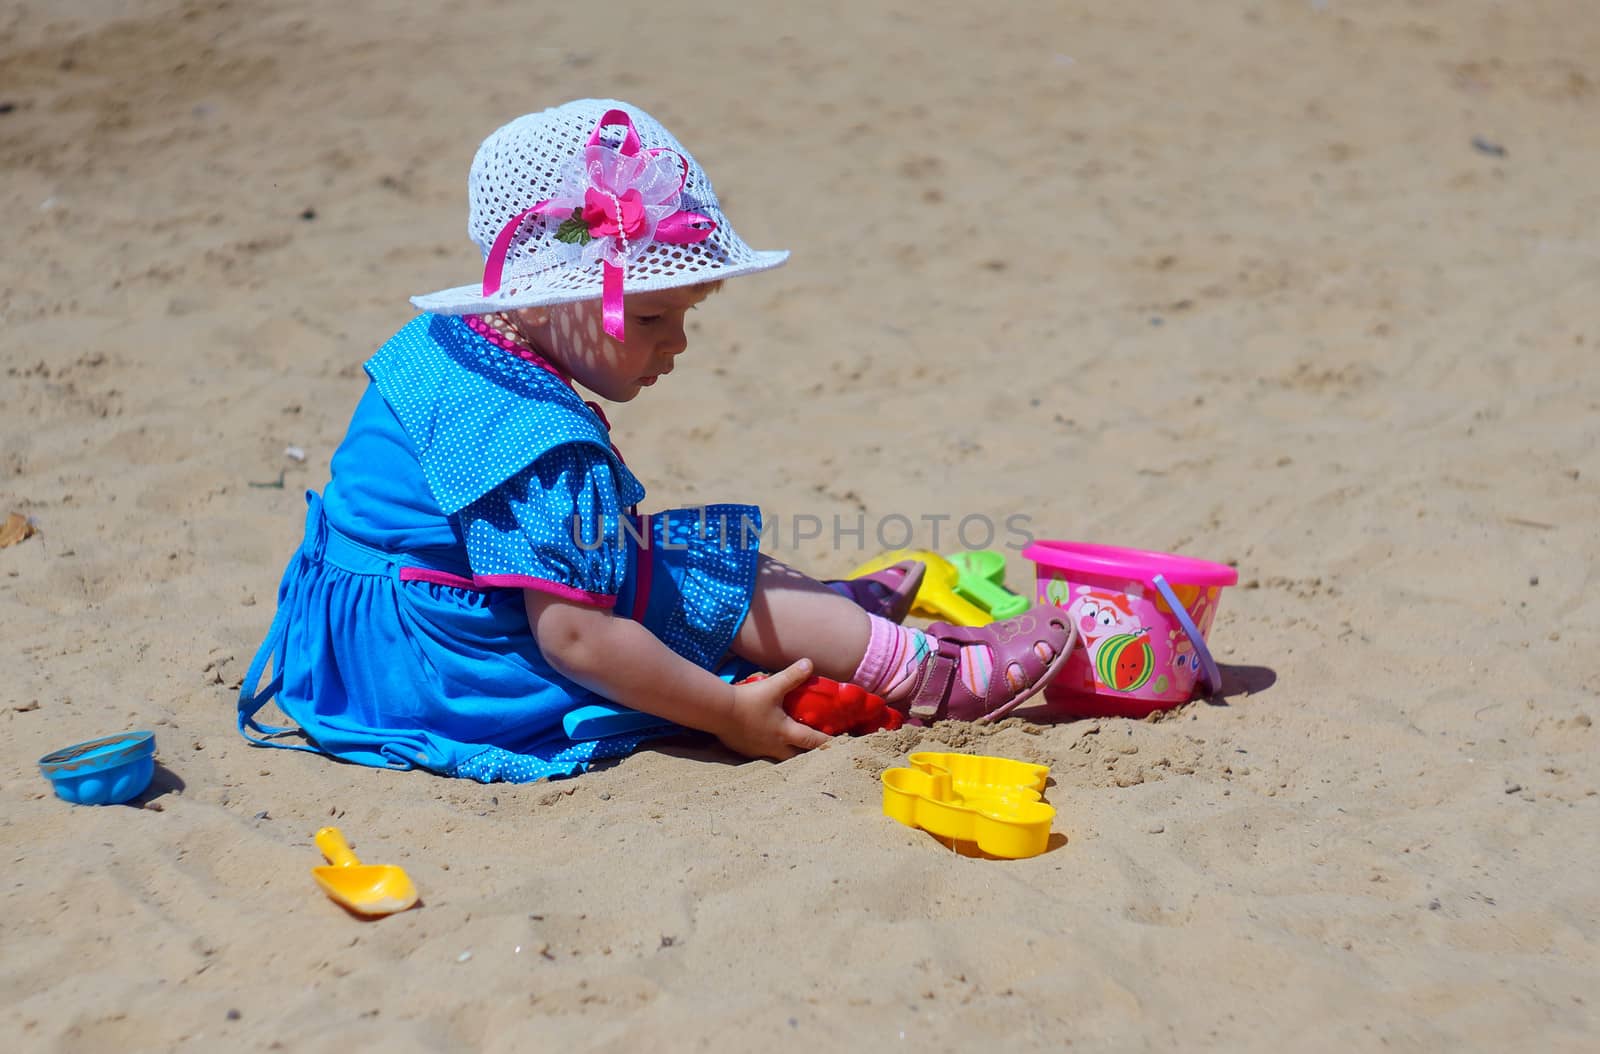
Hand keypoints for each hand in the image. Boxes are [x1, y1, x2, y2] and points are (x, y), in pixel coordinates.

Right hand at [717, 658, 831, 760]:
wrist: (718, 711)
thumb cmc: (748, 700)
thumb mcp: (773, 686)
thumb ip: (793, 676)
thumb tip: (809, 663)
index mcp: (786, 732)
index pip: (813, 741)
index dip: (827, 742)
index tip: (838, 743)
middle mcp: (775, 746)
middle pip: (798, 756)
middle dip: (808, 754)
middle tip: (816, 748)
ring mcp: (759, 750)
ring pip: (780, 757)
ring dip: (789, 753)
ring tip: (793, 746)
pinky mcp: (746, 750)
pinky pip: (763, 754)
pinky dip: (770, 749)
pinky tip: (767, 741)